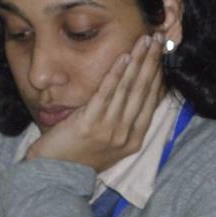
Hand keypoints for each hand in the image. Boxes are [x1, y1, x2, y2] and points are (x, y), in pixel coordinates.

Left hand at [26, 32, 167, 169]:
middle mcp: (126, 135)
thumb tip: (133, 95)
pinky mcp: (90, 124)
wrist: (53, 177)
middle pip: (143, 91)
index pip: (151, 101)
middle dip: (152, 62)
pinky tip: (123, 57)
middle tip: (158, 40)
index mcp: (134, 140)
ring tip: (144, 41)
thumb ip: (122, 122)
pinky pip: (106, 94)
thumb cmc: (77, 157)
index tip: (162, 54)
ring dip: (138, 61)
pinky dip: (116, 74)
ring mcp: (110, 130)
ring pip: (129, 89)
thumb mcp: (107, 144)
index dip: (158, 74)